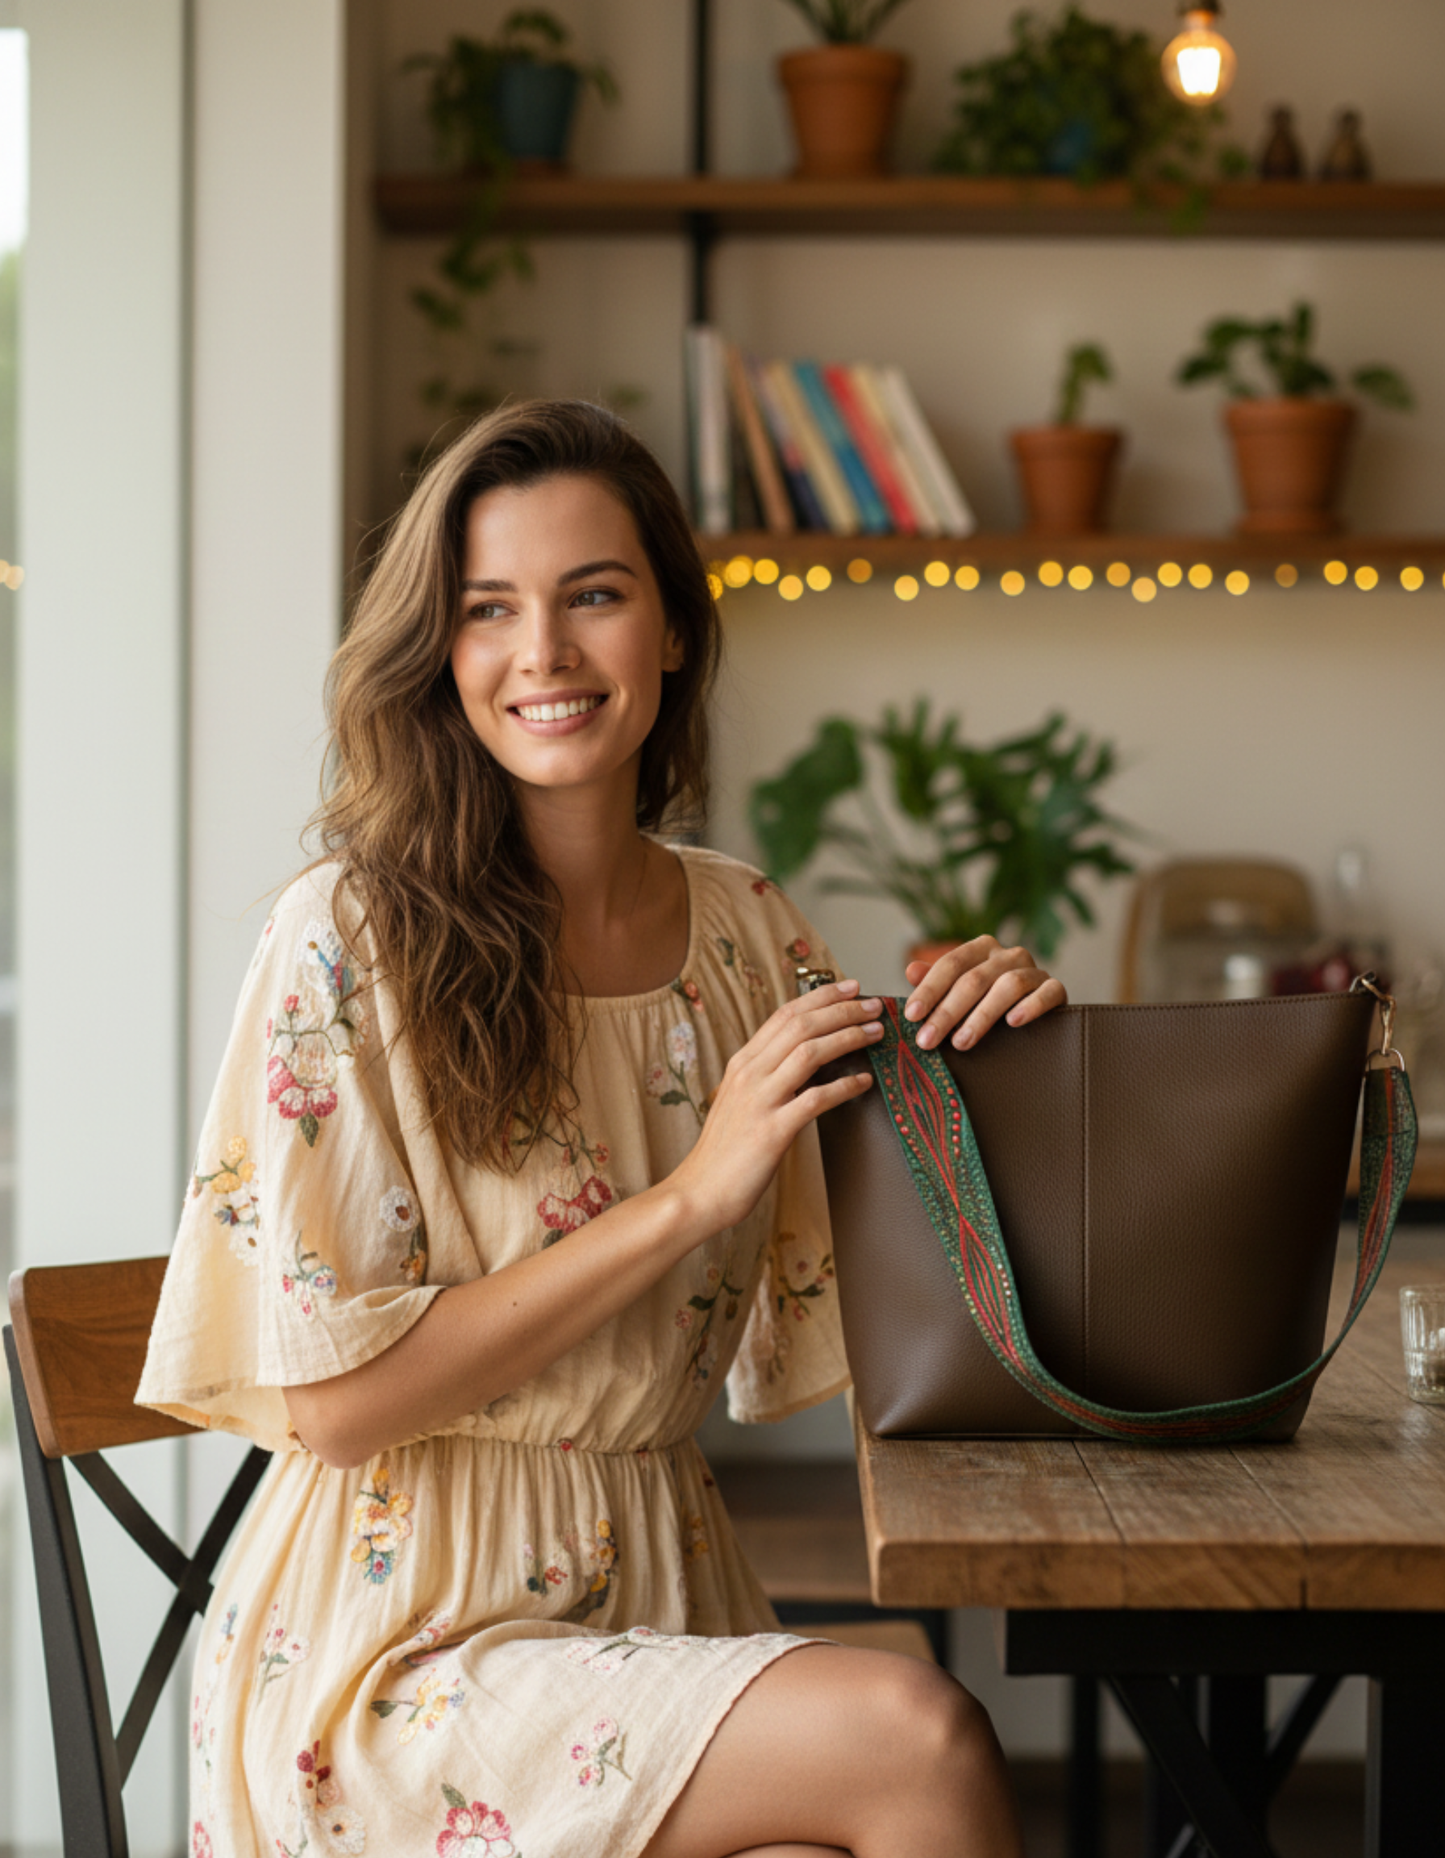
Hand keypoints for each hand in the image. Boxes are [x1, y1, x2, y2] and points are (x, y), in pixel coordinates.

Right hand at [670, 979, 879, 1237]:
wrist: (700, 1191)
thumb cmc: (724, 1151)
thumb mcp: (739, 1101)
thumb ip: (766, 1077)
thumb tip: (804, 1060)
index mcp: (742, 1063)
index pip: (784, 1015)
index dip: (820, 997)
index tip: (850, 987)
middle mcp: (749, 1074)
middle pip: (801, 1025)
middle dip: (842, 1009)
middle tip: (873, 1005)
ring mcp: (760, 1100)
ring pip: (810, 1053)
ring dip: (848, 1037)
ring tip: (875, 1033)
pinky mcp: (772, 1131)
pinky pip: (815, 1099)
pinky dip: (844, 1087)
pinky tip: (864, 1082)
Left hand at [902, 937, 1066, 1051]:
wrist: (1036, 1014)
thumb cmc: (988, 1003)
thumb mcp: (959, 992)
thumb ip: (937, 982)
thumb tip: (911, 970)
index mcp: (981, 948)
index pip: (951, 963)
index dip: (930, 989)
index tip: (911, 1016)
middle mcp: (1008, 954)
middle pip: (974, 979)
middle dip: (947, 1012)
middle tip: (928, 1040)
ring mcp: (1034, 970)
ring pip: (1008, 985)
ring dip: (982, 1016)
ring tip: (961, 1042)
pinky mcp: (1056, 989)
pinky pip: (1048, 992)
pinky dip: (1030, 1006)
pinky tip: (1013, 1022)